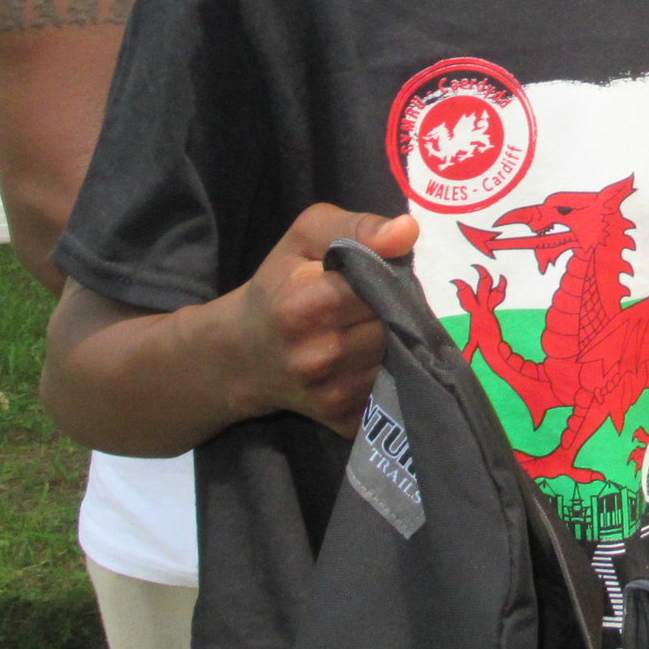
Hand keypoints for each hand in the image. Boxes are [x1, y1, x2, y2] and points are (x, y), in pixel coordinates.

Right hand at [230, 203, 414, 436]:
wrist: (240, 355)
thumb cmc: (277, 285)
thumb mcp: (306, 237)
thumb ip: (356, 228)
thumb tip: (408, 231)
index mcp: (305, 304)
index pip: (380, 287)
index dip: (386, 278)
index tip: (375, 275)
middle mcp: (319, 354)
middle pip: (393, 325)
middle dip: (393, 311)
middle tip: (372, 304)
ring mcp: (330, 393)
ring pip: (398, 359)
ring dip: (393, 344)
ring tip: (365, 330)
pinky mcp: (343, 420)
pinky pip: (392, 391)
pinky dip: (388, 375)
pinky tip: (363, 361)